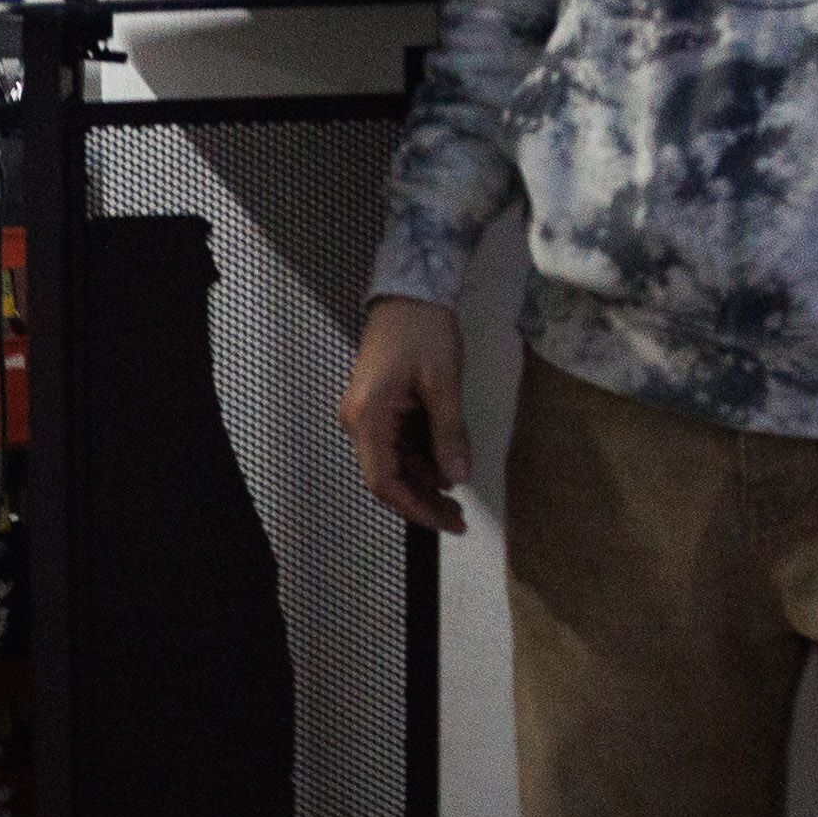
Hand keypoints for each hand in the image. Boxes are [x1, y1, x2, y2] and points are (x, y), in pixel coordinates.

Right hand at [341, 296, 470, 532]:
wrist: (409, 292)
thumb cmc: (422, 332)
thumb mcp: (442, 384)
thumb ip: (449, 434)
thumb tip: (457, 478)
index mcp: (367, 418)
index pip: (383, 481)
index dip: (413, 508)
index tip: (446, 523)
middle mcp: (359, 422)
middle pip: (386, 476)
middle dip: (421, 501)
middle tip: (458, 520)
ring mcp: (367, 415)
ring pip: (393, 463)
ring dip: (424, 482)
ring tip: (458, 500)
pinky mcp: (380, 408)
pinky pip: (398, 445)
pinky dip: (422, 460)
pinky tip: (447, 468)